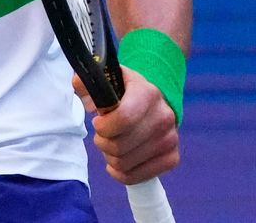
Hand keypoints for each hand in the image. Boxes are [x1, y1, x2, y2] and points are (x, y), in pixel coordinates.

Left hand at [73, 69, 179, 184]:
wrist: (153, 102)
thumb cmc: (124, 92)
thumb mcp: (106, 78)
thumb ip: (87, 82)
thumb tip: (83, 95)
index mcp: (147, 93)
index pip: (124, 118)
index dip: (103, 126)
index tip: (97, 122)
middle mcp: (163, 117)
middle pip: (120, 146)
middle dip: (102, 141)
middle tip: (102, 134)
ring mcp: (170, 139)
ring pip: (124, 163)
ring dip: (110, 156)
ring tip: (111, 143)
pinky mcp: (172, 157)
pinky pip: (136, 177)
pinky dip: (120, 172)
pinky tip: (118, 160)